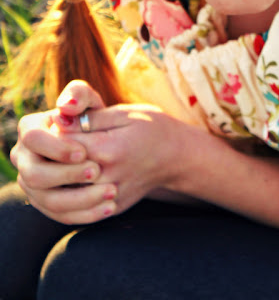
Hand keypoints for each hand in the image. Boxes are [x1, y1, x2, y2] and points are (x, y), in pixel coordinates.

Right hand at [10, 82, 116, 223]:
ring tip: (110, 191)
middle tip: (97, 171)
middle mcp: (24, 158)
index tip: (83, 152)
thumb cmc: (92, 117)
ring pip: (48, 201)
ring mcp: (32, 184)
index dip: (57, 148)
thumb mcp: (89, 101)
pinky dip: (86, 214)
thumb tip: (65, 107)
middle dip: (66, 175)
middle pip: (34, 175)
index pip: (34, 140)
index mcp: (30, 130)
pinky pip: (61, 215)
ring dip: (80, 199)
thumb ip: (78, 95)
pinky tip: (109, 207)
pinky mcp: (47, 203)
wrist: (103, 141)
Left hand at [52, 80, 198, 216]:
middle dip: (52, 159)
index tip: (59, 127)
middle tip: (56, 146)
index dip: (55, 135)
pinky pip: (79, 210)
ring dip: (57, 181)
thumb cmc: (152, 128)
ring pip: (65, 197)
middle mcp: (108, 178)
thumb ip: (90, 119)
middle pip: (59, 174)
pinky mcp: (113, 208)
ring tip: (62, 164)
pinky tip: (72, 181)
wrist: (179, 156)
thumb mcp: (124, 114)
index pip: (63, 146)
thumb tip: (59, 121)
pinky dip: (69, 197)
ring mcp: (111, 197)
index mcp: (109, 149)